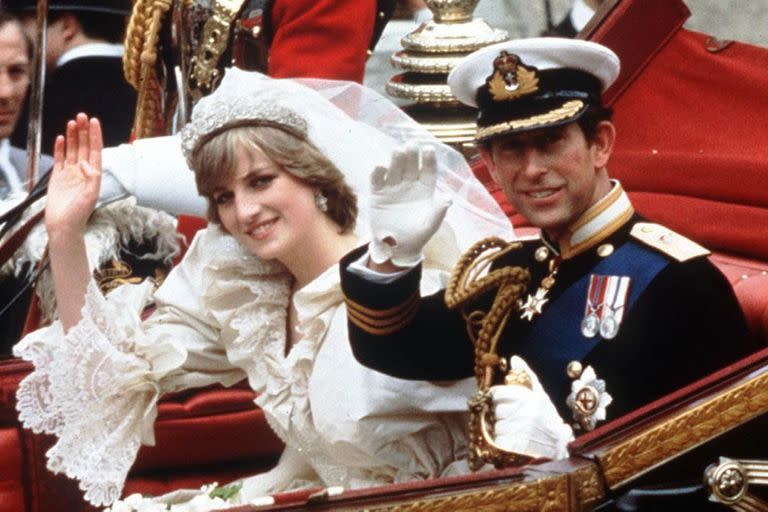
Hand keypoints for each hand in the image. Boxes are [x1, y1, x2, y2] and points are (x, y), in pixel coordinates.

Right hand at [45, 113, 102, 238]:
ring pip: (72, 150)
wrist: (63, 225)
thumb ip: (92, 178)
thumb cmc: (79, 213)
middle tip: (82, 116)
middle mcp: (83, 172)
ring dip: (73, 136)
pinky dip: (60, 148)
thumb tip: (86, 163)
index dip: (95, 136)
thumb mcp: (91, 196)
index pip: (95, 150)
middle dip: (84, 132)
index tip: (94, 122)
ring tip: (73, 122)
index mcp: (93, 175)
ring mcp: (70, 173)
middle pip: (84, 147)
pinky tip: (62, 138)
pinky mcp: (58, 177)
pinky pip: (60, 159)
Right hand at [368, 144, 450, 266]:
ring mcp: (393, 187)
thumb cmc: (418, 235)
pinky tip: (380, 167)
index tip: (429, 149)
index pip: (428, 170)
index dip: (428, 160)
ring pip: (394, 169)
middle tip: (411, 145)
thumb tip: (448, 199)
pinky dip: (378, 173)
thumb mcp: (430, 225)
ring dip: (395, 159)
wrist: (396, 247)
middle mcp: (409, 184)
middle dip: (411, 155)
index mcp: (425, 189)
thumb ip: (438, 212)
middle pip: (410, 165)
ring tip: (398, 152)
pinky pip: (377, 180)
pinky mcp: (378, 194)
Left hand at [490, 356, 573, 458]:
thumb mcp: (541, 396)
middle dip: (503, 414)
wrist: (559, 449)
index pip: (499, 393)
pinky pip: (498, 440)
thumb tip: (514, 359)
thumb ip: (528, 376)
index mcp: (530, 398)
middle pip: (497, 409)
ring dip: (503, 429)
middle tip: (514, 419)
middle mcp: (524, 413)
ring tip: (517, 431)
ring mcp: (519, 431)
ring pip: (496, 425)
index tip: (505, 402)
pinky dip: (504, 442)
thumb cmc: (549, 420)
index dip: (500, 397)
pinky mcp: (514, 446)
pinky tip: (515, 442)